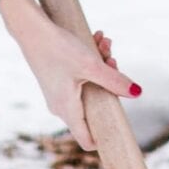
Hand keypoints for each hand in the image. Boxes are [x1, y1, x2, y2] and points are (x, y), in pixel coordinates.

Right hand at [0, 0, 139, 151]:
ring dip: (100, 66)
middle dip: (108, 82)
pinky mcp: (56, 79)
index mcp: (68, 110)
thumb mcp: (90, 65)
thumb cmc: (58, 49)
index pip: (87, 140)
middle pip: (94, 105)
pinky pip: (79, 77)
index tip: (121, 125)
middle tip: (112, 59)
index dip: (105, 137)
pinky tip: (96, 38)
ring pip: (88, 86)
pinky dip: (89, 62)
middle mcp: (61, 106)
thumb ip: (114, 80)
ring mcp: (58, 93)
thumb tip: (138, 93)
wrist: (30, 28)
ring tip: (104, 41)